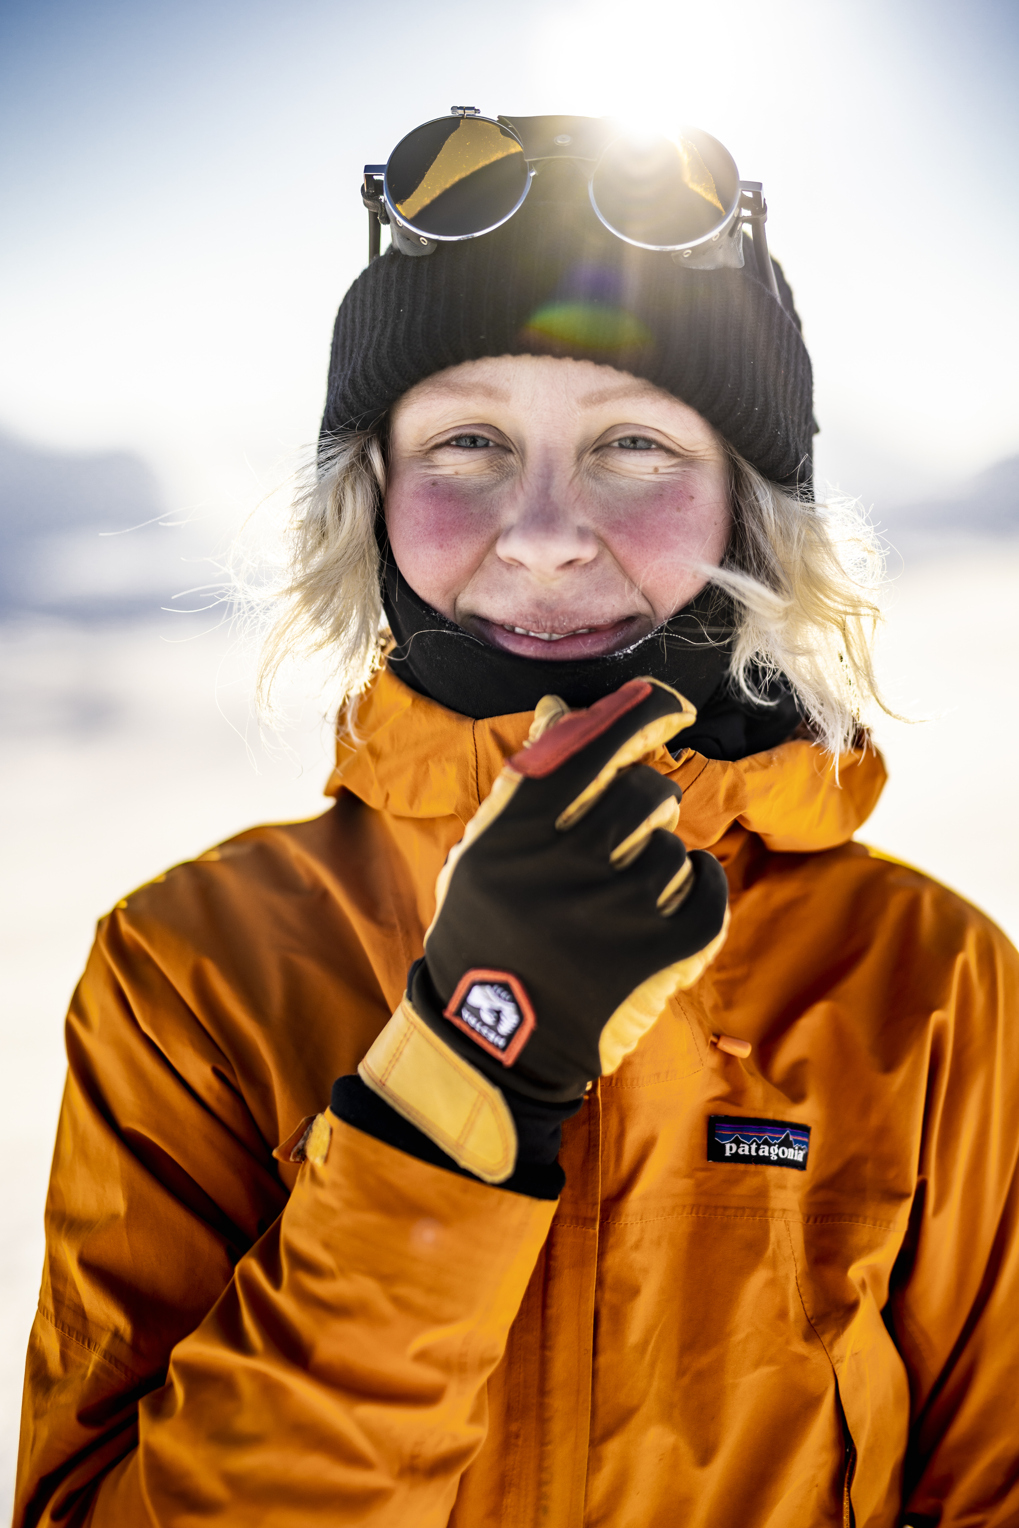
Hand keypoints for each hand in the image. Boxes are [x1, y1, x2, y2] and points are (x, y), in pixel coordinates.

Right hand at [360, 678, 729, 1179]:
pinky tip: (662, 912)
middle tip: (621, 841)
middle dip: (645, 807)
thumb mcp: (485, 853)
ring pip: (675, 847)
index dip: (644, 714)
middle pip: (647, 792)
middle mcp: (571, 859)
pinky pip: (707, 887)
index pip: (598, 743)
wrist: (494, 1043)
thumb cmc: (486, 934)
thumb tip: (561, 707)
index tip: (671, 708)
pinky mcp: (664, 950)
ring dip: (659, 865)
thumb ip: (527, 779)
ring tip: (620, 902)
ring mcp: (622, 907)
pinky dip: (696, 891)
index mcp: (521, 827)